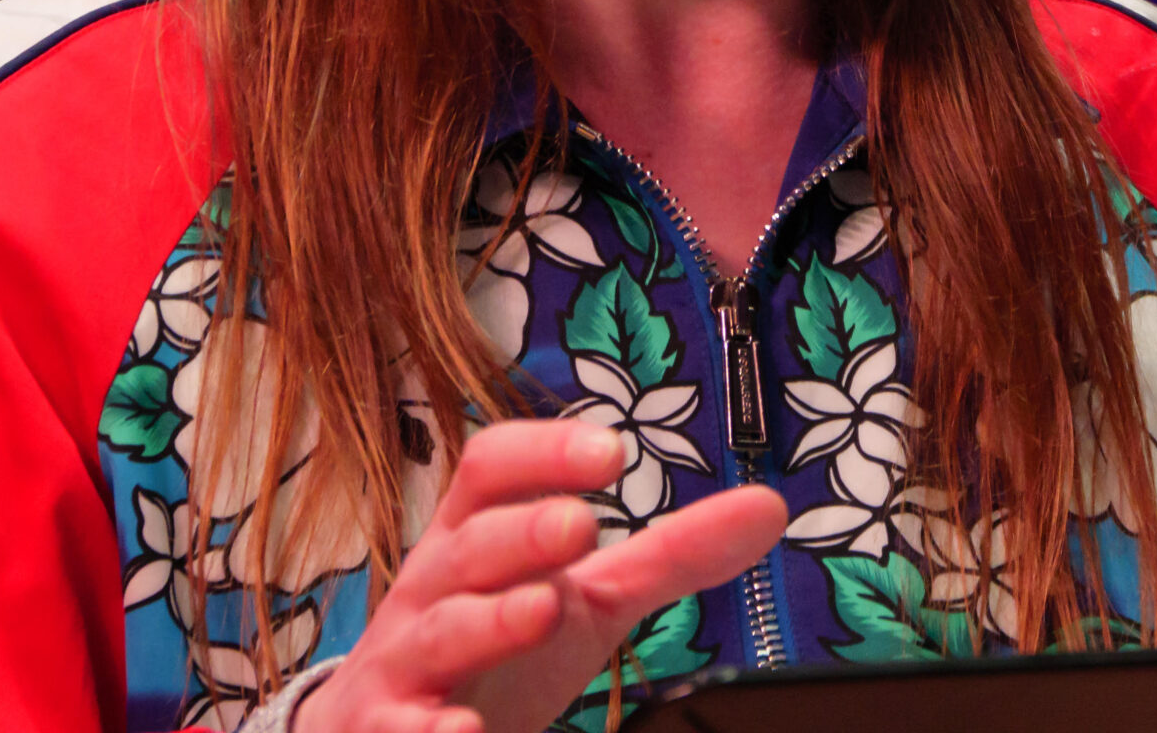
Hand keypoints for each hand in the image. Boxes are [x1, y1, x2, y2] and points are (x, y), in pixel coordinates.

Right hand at [294, 417, 787, 732]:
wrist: (386, 731)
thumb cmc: (497, 647)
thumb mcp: (584, 597)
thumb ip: (670, 553)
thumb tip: (770, 506)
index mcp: (477, 536)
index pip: (493, 468)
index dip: (546, 452)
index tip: (612, 452)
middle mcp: (434, 589)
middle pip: (471, 546)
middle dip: (523, 534)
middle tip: (580, 525)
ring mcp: (407, 664)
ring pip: (441, 633)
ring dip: (490, 621)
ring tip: (541, 610)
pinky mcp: (389, 732)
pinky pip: (405, 729)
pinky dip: (431, 732)